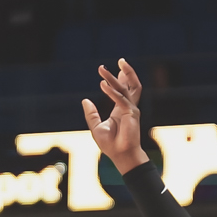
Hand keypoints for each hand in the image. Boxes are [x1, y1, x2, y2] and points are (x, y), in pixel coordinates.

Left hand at [80, 59, 149, 174]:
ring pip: (127, 88)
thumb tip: (85, 100)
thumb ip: (91, 114)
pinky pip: (121, 99)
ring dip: (118, 77)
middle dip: (126, 72)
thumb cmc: (110, 145)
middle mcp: (128, 107)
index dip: (121, 78)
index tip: (116, 68)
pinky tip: (102, 84)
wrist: (120, 156)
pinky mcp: (131, 114)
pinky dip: (112, 91)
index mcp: (121, 110)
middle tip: (119, 60)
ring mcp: (131, 109)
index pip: (123, 90)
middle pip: (130, 85)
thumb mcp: (96, 127)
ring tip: (110, 67)